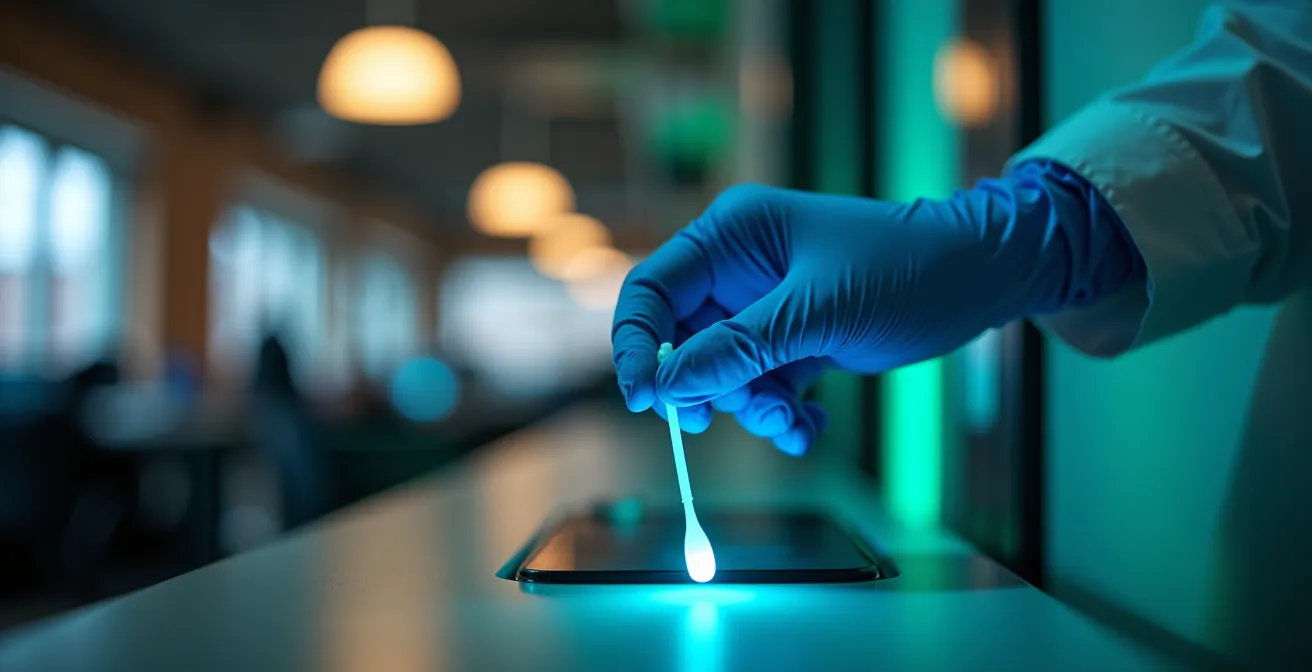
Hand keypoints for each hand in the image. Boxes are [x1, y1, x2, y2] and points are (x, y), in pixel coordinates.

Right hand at [613, 173, 1081, 455]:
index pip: (652, 289)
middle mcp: (737, 269)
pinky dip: (779, 412)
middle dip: (708, 387)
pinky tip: (809, 423)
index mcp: (731, 235)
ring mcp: (763, 307)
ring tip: (793, 421)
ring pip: (721, 374)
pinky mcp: (791, 339)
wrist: (979, 280)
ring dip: (751, 407)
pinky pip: (759, 386)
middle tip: (734, 414)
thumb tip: (667, 385)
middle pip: (682, 342)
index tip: (646, 399)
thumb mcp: (816, 312)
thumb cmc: (904, 270)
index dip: (636, 344)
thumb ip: (738, 348)